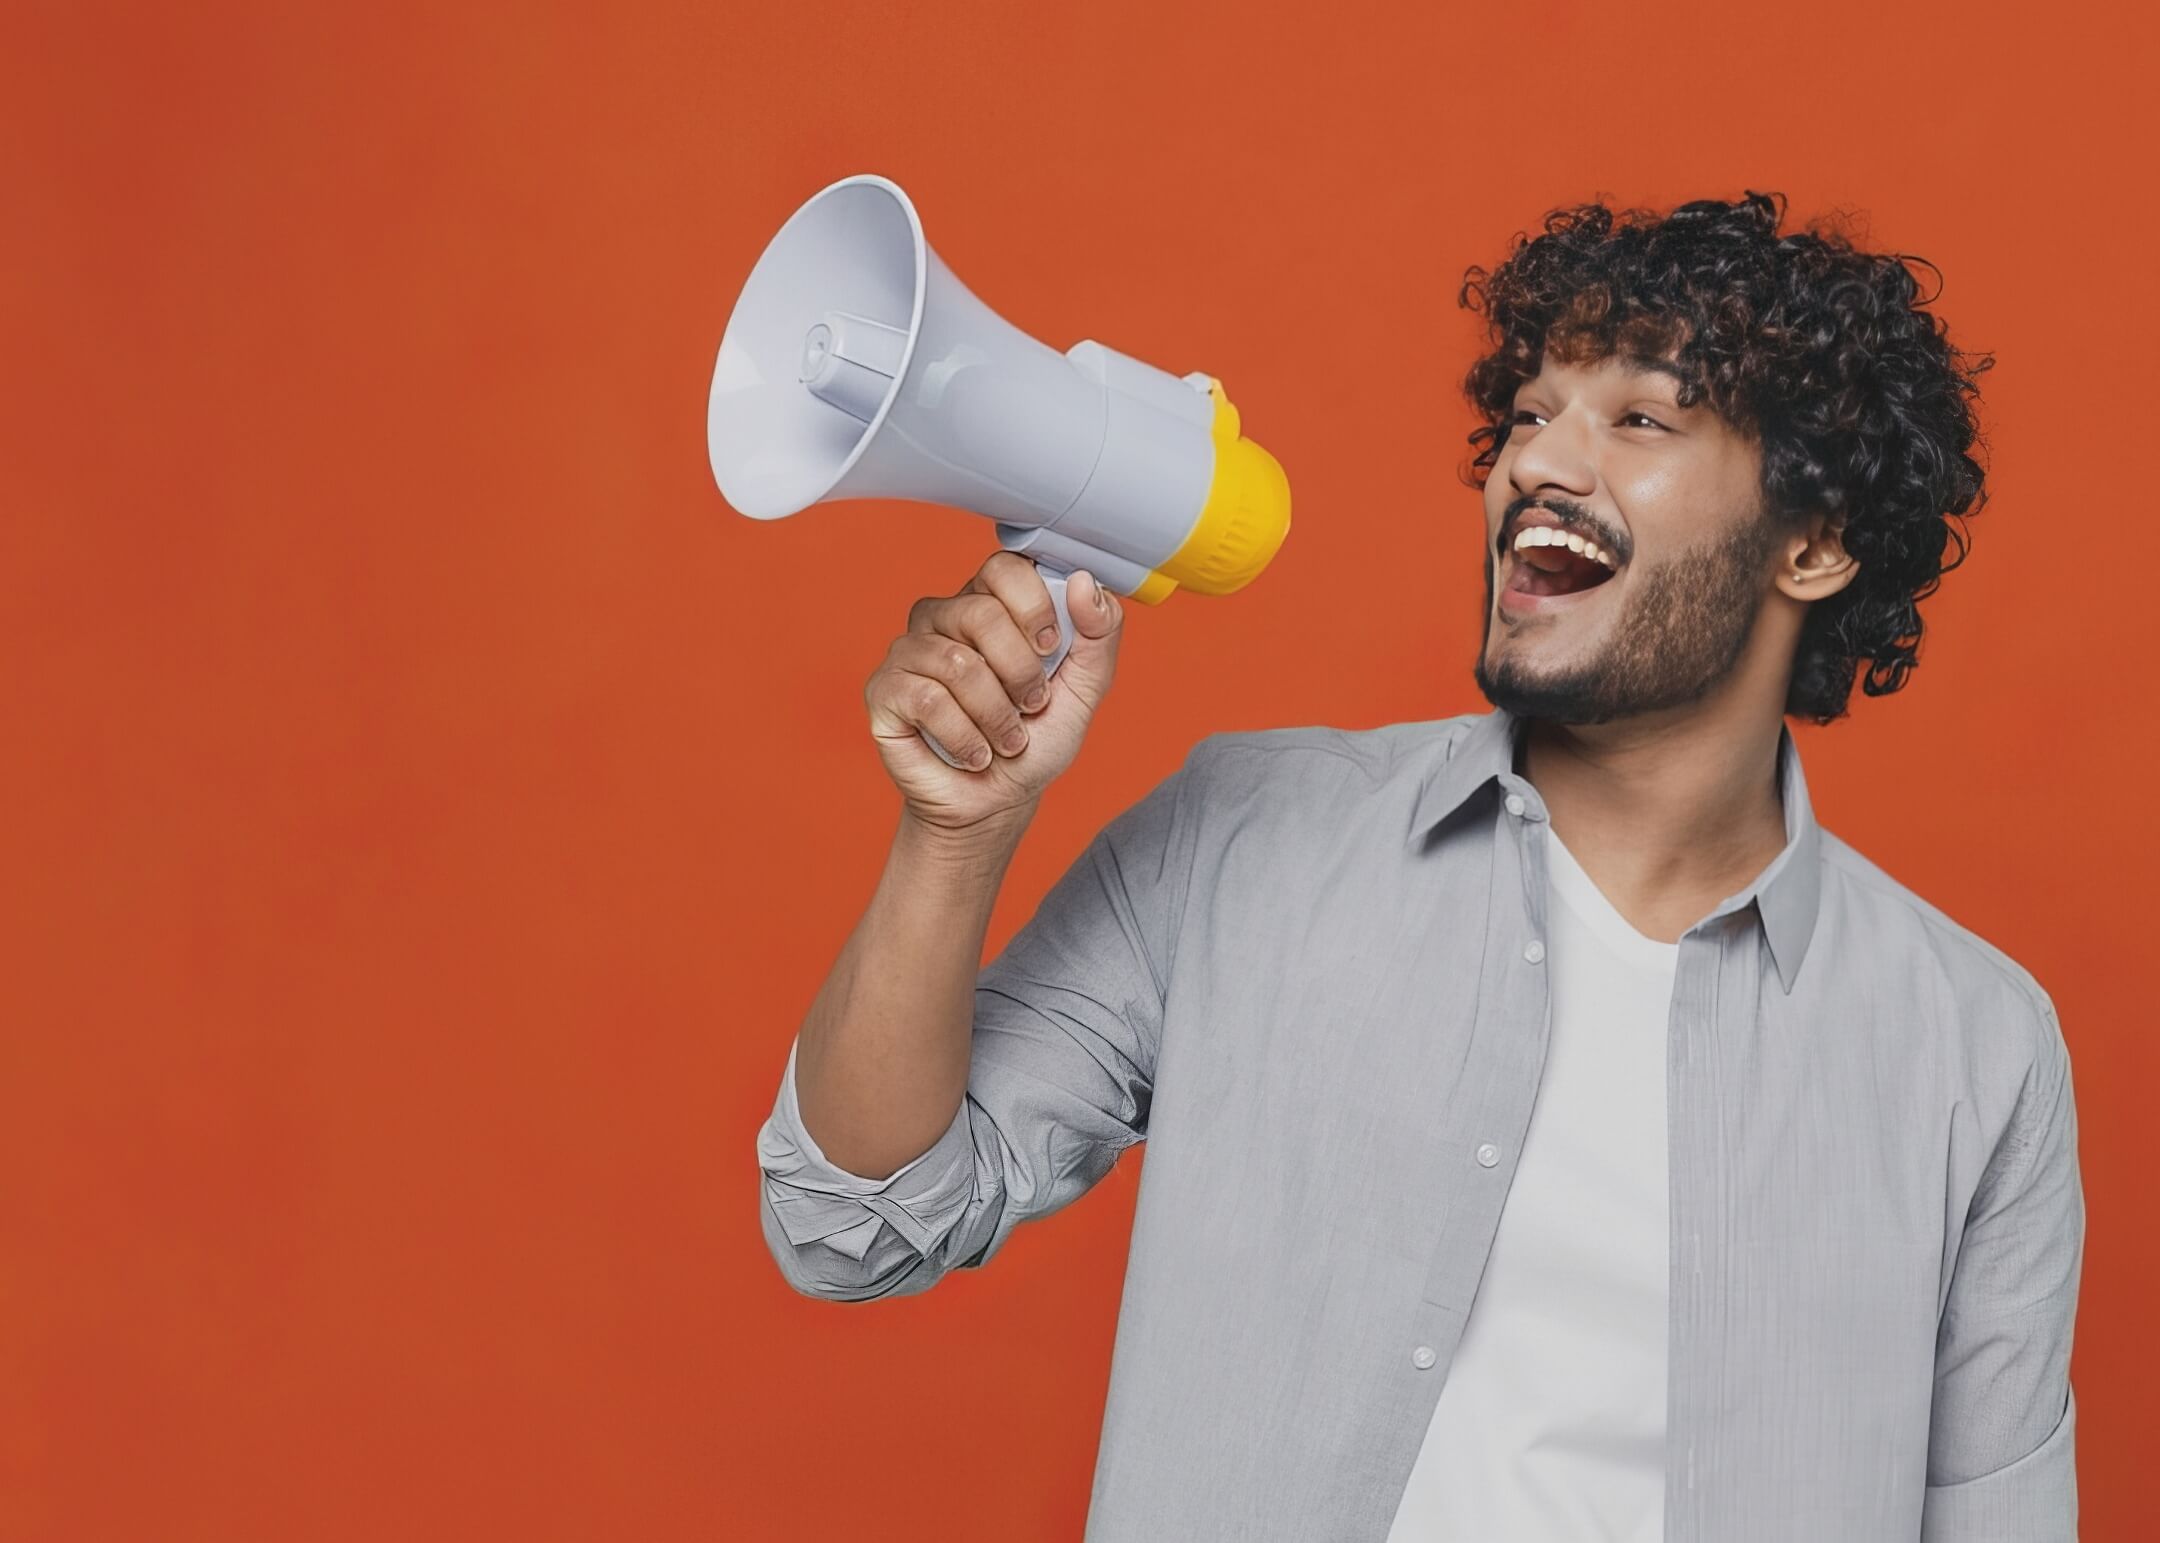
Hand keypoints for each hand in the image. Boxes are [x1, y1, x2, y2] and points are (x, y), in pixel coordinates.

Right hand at [865, 551, 1124, 835]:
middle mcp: (944, 617)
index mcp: (991, 602)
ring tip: (1005, 740)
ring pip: (957, 663)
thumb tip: (1088, 583)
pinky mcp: (884, 689)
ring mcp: (910, 651)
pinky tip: (973, 753)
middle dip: (1021, 673)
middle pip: (981, 614)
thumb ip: (1099, 633)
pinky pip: (926, 699)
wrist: (996, 802)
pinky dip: (964, 737)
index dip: (1033, 608)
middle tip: (1031, 706)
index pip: (1004, 569)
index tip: (1051, 650)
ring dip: (996, 715)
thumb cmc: (1034, 741)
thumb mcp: (1084, 689)